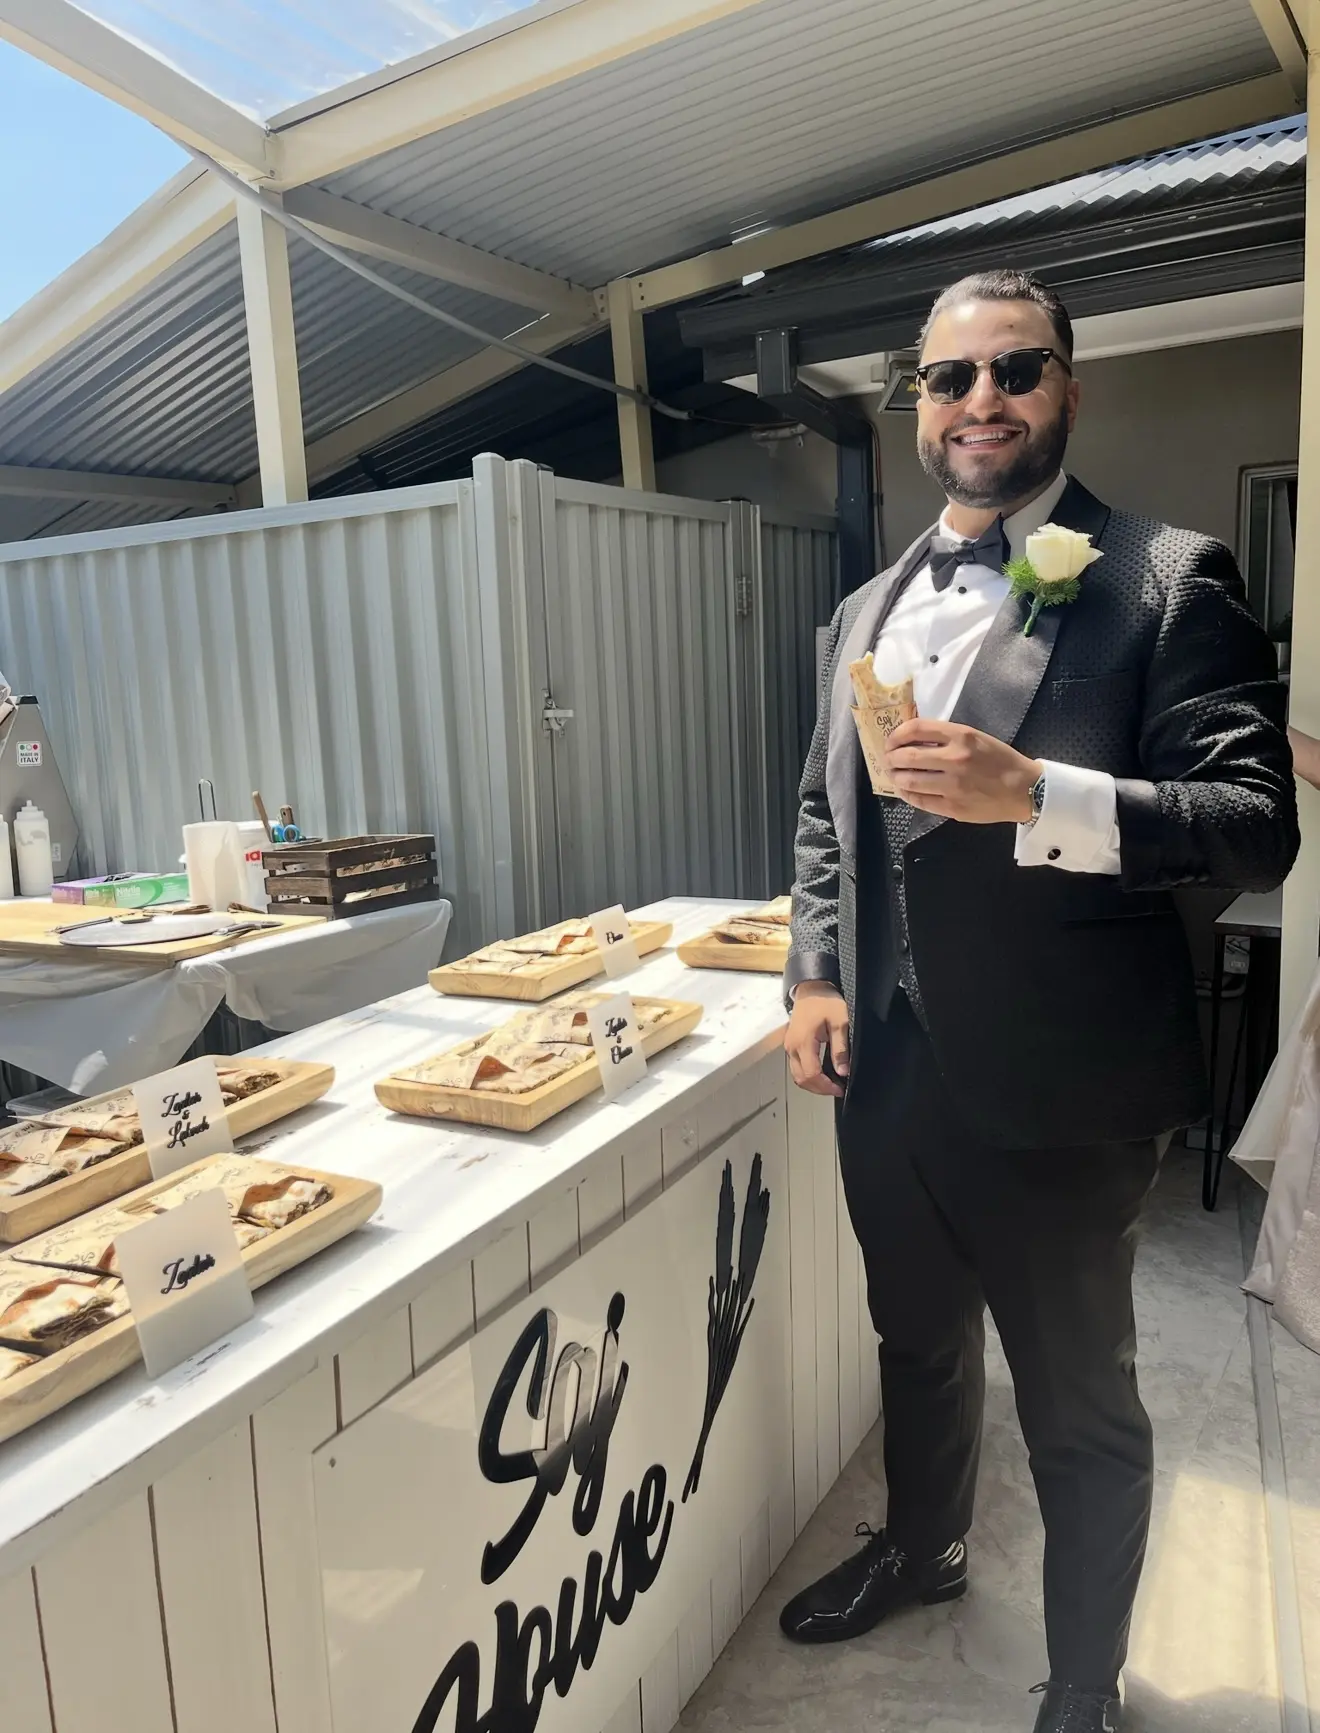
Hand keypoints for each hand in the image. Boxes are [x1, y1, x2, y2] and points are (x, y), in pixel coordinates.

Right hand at [785, 982, 848, 1097]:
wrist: (811, 988)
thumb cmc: (825, 1001)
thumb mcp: (839, 1022)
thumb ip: (840, 1048)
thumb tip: (842, 1071)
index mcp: (803, 1042)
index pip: (811, 1074)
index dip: (826, 1086)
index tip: (840, 1088)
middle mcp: (792, 1047)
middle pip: (801, 1079)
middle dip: (819, 1089)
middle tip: (837, 1089)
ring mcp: (789, 1046)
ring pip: (797, 1075)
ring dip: (812, 1084)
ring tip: (830, 1084)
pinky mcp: (791, 1044)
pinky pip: (796, 1067)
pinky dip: (807, 1075)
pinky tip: (821, 1074)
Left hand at [886, 719, 1041, 823]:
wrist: (1024, 789)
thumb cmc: (1000, 760)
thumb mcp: (976, 738)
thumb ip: (946, 737)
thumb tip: (913, 739)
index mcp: (961, 736)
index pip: (916, 729)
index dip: (896, 734)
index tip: (891, 741)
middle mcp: (954, 759)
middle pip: (907, 756)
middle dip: (891, 758)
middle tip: (888, 760)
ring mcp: (952, 785)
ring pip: (909, 781)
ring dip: (896, 777)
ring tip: (894, 775)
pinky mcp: (952, 807)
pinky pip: (920, 800)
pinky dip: (907, 794)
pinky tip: (905, 790)